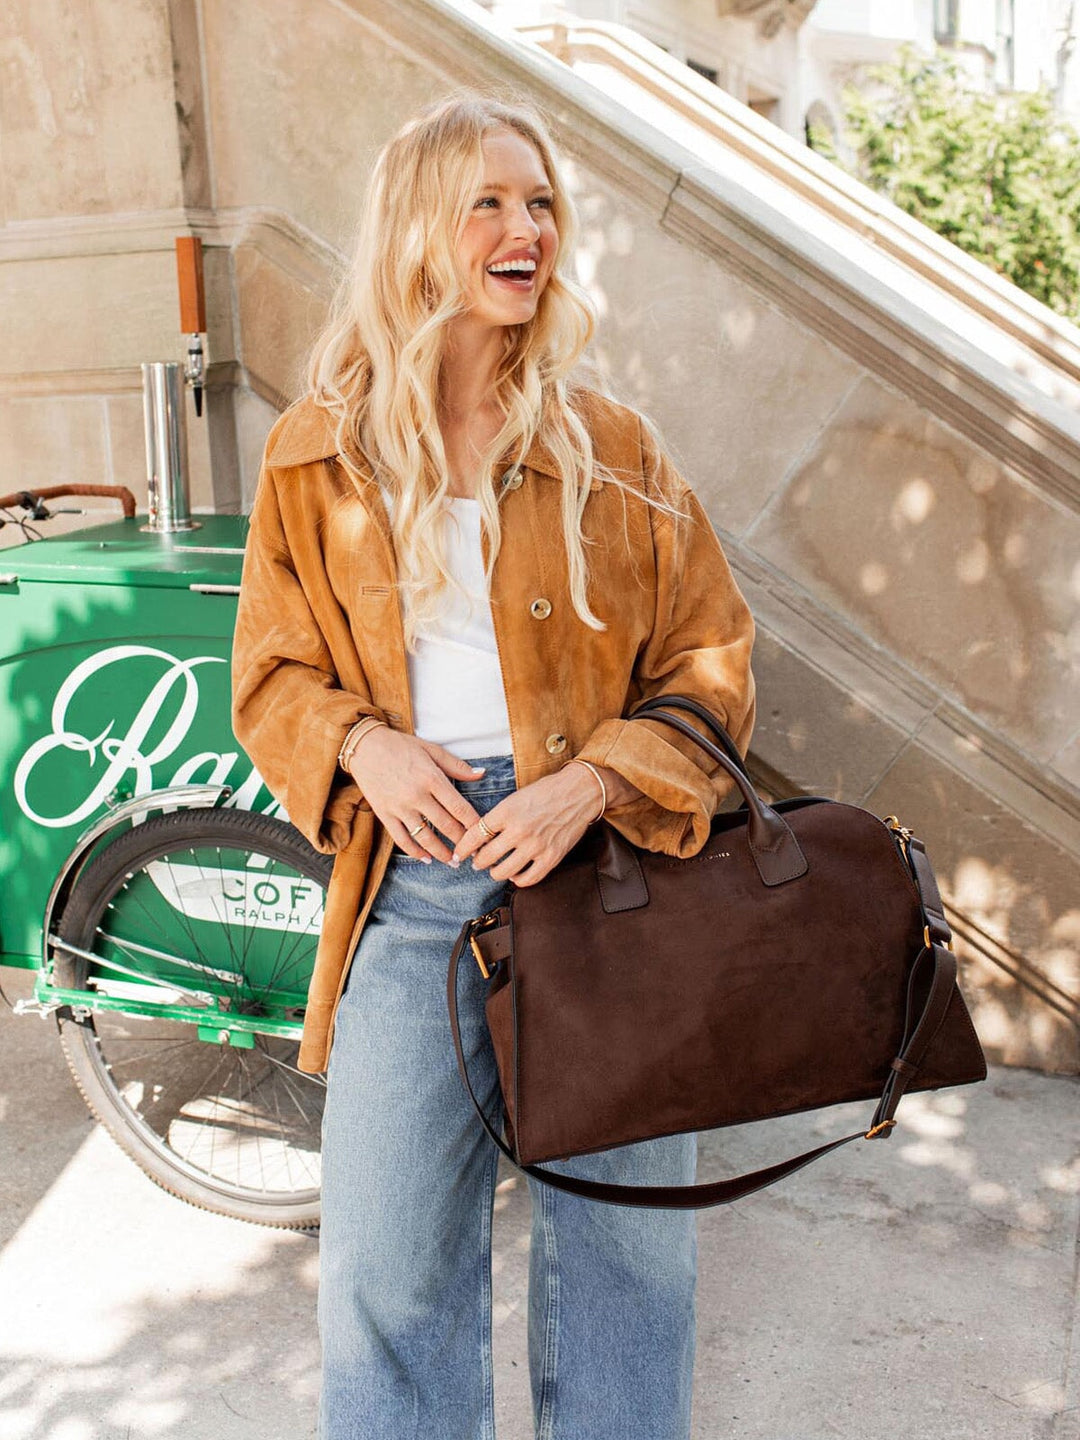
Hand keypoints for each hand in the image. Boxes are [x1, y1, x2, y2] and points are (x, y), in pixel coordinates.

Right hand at [346, 727, 486, 863]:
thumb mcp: (431, 750)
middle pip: (446, 826)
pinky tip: (426, 859)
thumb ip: (457, 765)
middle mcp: (417, 795)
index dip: (474, 825)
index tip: (483, 835)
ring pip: (425, 837)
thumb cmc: (400, 746)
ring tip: (453, 862)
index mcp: (432, 778)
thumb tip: (482, 773)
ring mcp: (399, 807)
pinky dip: (415, 852)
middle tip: (472, 853)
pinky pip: (402, 839)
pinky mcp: (384, 814)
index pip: (460, 808)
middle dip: (462, 842)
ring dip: (441, 853)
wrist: (364, 746)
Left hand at [450, 764, 605, 886]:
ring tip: (496, 868)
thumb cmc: (546, 792)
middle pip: (486, 857)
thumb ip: (498, 817)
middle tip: (477, 862)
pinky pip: (528, 879)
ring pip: (502, 872)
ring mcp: (535, 846)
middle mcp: (519, 830)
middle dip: (478, 862)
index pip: (474, 835)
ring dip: (495, 872)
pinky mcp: (551, 857)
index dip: (462, 848)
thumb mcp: (515, 798)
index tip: (458, 854)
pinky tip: (516, 873)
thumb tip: (480, 837)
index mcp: (506, 812)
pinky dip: (518, 880)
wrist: (579, 792)